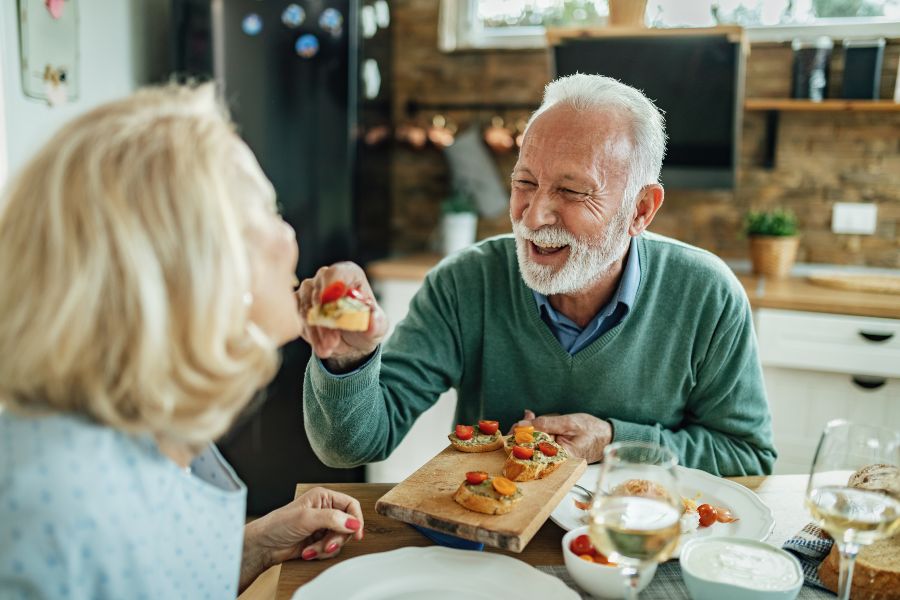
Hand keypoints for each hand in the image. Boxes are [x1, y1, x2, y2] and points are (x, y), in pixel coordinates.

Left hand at [239, 487, 363, 590]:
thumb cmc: (278, 525)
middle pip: (347, 525)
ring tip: (311, 549)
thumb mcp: (306, 518)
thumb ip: (332, 518)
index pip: (350, 505)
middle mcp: (325, 510)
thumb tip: (353, 523)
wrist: (264, 546)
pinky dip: (320, 553)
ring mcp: (323, 527)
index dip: (356, 519)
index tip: (356, 533)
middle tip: (326, 545)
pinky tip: (307, 551)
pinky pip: (331, 550)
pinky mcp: (319, 541)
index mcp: (324, 497)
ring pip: (340, 540)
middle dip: (336, 538)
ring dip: (326, 548)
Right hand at [297, 262, 387, 371]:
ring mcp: (308, 290)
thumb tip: (373, 318)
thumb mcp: (377, 327)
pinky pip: (298, 318)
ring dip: (317, 331)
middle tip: (334, 341)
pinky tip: (321, 348)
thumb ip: (377, 322)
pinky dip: (310, 335)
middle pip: (319, 293)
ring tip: (329, 349)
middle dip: (326, 320)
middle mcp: (325, 277)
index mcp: (348, 273)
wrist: (351, 342)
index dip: (332, 288)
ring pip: (307, 309)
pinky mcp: (297, 305)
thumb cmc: (365, 326)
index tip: (333, 306)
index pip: (336, 273)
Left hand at [511, 409, 611, 463]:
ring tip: (531, 415)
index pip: (531, 451)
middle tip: (526, 416)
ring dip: (531, 426)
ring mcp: (554, 455)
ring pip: (534, 440)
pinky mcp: (554, 450)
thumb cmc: (593, 430)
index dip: (519, 439)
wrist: (607, 436)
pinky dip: (538, 428)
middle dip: (525, 429)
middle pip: (530, 446)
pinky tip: (534, 418)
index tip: (515, 426)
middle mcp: (555, 460)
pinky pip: (541, 439)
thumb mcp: (569, 423)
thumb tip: (522, 425)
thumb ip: (546, 424)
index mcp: (559, 458)